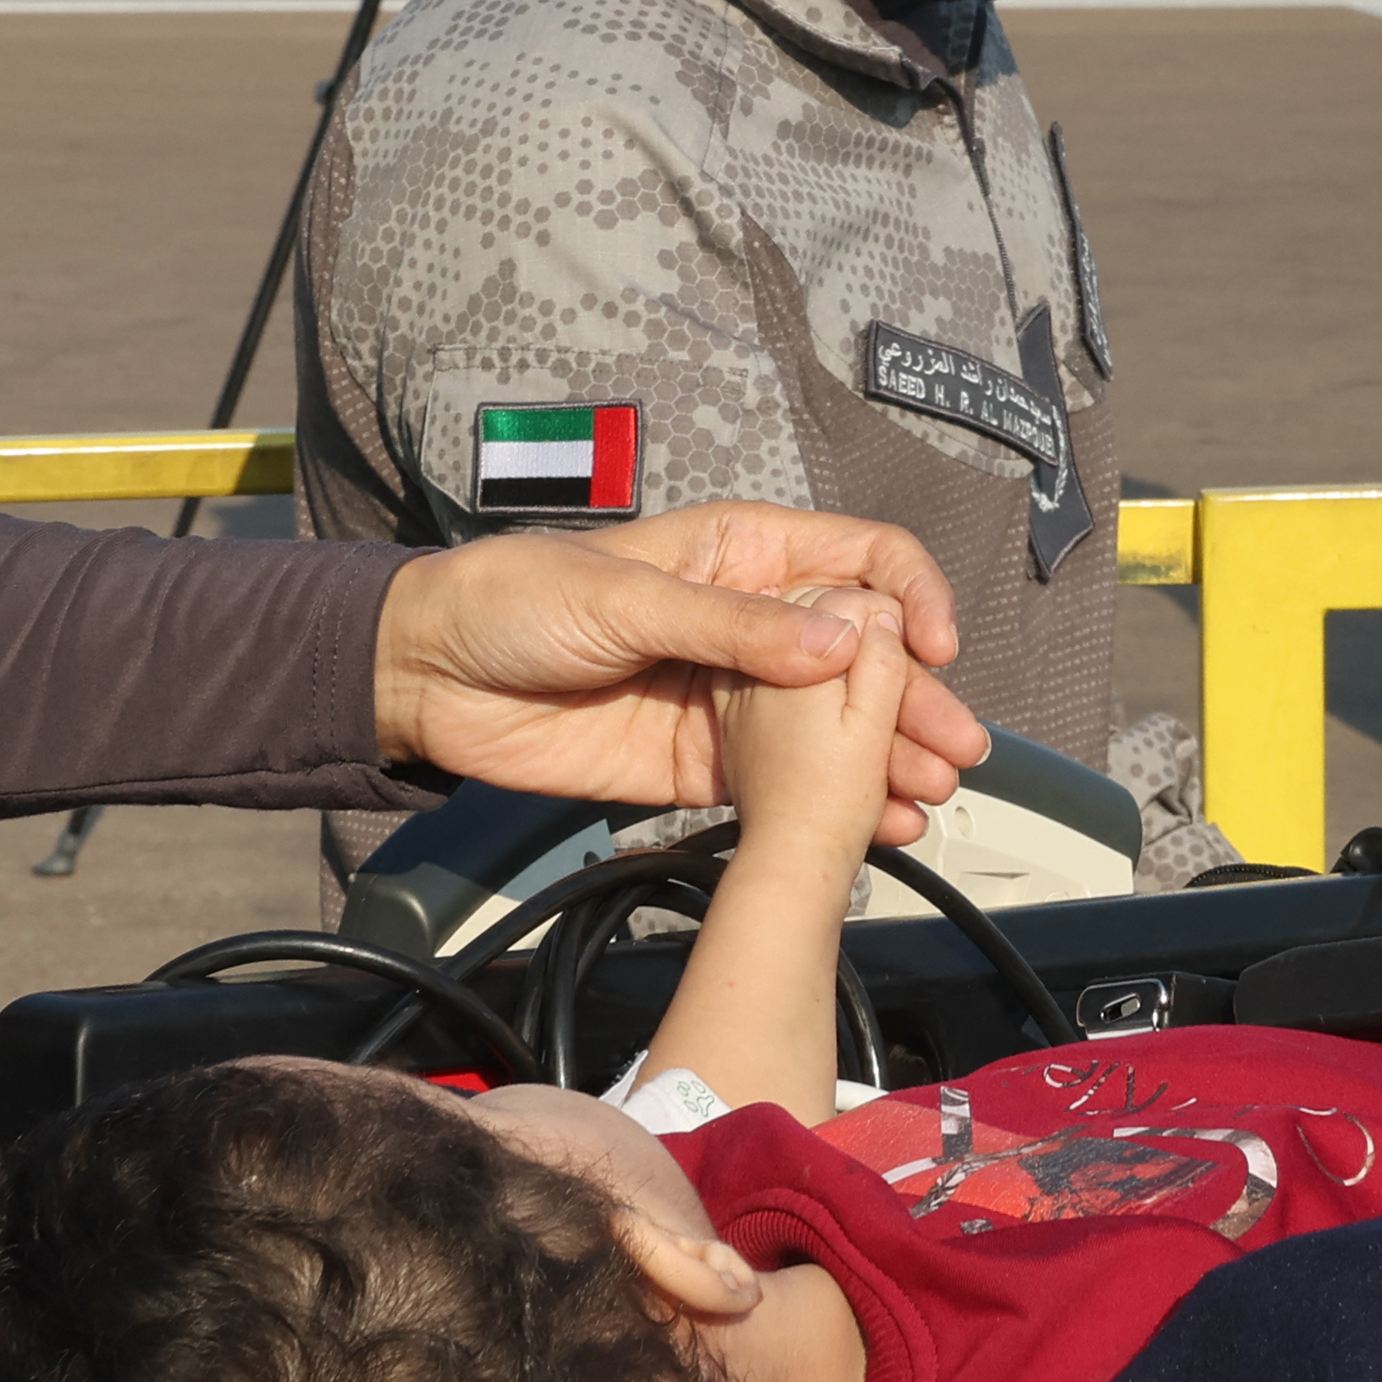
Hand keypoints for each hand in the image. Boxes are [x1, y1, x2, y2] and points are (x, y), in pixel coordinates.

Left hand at [369, 502, 989, 824]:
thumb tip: (843, 644)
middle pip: (860, 656)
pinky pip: (785, 784)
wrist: (428, 679)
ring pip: (834, 727)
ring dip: (885, 760)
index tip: (931, 647)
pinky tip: (875, 828)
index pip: (859, 559)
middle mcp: (751, 623)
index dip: (908, 596)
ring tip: (926, 797)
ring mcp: (732, 697)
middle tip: (954, 747)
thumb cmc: (512, 601)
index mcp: (739, 553)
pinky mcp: (703, 763)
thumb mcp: (623, 599)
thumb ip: (733, 628)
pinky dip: (832, 806)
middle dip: (914, 698)